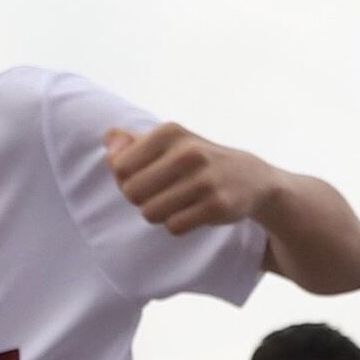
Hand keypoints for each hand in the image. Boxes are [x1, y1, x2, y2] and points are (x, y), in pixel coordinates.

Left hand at [103, 123, 277, 235]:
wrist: (250, 177)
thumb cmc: (195, 160)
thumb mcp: (167, 142)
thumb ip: (131, 142)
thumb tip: (109, 144)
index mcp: (169, 132)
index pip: (119, 167)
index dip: (125, 179)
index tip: (144, 178)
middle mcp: (188, 152)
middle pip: (132, 192)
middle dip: (140, 199)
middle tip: (159, 194)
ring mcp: (204, 179)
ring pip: (150, 212)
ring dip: (158, 214)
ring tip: (176, 202)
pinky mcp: (217, 206)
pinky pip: (174, 227)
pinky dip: (177, 224)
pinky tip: (192, 212)